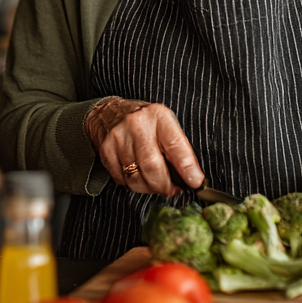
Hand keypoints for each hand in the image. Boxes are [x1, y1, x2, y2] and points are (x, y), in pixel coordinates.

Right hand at [86, 97, 203, 196]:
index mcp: (158, 116)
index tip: (195, 182)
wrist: (108, 112)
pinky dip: (132, 184)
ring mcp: (119, 138)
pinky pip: (121, 180)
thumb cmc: (143, 121)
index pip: (176, 145)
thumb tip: (193, 178)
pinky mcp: (106, 151)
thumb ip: (178, 148)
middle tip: (172, 190)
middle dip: (165, 186)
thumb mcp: (165, 124)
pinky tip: (137, 176)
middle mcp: (137, 125)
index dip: (187, 168)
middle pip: (152, 167)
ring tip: (155, 184)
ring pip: (136, 178)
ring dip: (149, 188)